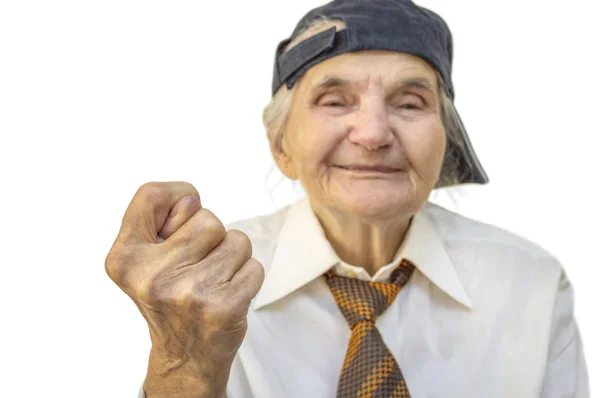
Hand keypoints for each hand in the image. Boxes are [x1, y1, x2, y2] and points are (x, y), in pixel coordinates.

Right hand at [105, 182, 263, 396]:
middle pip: (207, 218)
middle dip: (211, 237)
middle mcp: (151, 276)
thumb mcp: (145, 259)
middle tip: (197, 266)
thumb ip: (160, 220)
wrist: (185, 357)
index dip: (176, 198)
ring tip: (213, 280)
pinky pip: (253, 265)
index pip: (150, 194)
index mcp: (125, 259)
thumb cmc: (171, 298)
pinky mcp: (223, 307)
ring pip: (236, 240)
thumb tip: (192, 201)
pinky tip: (227, 294)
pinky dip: (247, 277)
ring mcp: (189, 292)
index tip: (180, 221)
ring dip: (232, 257)